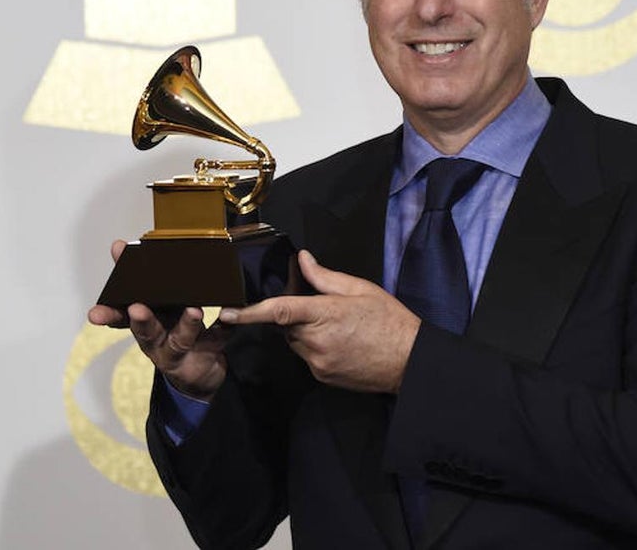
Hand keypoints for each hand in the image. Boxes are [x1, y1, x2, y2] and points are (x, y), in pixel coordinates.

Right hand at [87, 240, 228, 400]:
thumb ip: (137, 278)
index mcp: (144, 324)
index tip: (95, 314)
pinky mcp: (206, 353)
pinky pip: (216, 339)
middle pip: (146, 333)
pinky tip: (227, 316)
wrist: (197, 372)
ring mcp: (181, 351)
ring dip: (186, 326)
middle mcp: (157, 341)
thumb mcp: (154, 306)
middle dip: (142, 322)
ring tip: (193, 311)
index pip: (121, 320)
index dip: (108, 315)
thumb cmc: (171, 329)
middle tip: (136, 309)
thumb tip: (117, 245)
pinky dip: (223, 328)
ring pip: (180, 341)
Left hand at [220, 250, 420, 393]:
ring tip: (339, 327)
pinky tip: (341, 343)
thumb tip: (302, 260)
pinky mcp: (322, 377)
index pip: (279, 310)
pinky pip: (307, 357)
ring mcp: (317, 363)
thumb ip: (325, 277)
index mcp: (324, 314)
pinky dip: (315, 347)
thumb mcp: (360, 290)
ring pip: (296, 342)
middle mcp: (315, 342)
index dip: (250, 312)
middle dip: (295, 315)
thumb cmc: (389, 321)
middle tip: (322, 307)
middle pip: (286, 326)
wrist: (409, 361)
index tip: (227, 312)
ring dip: (306, 332)